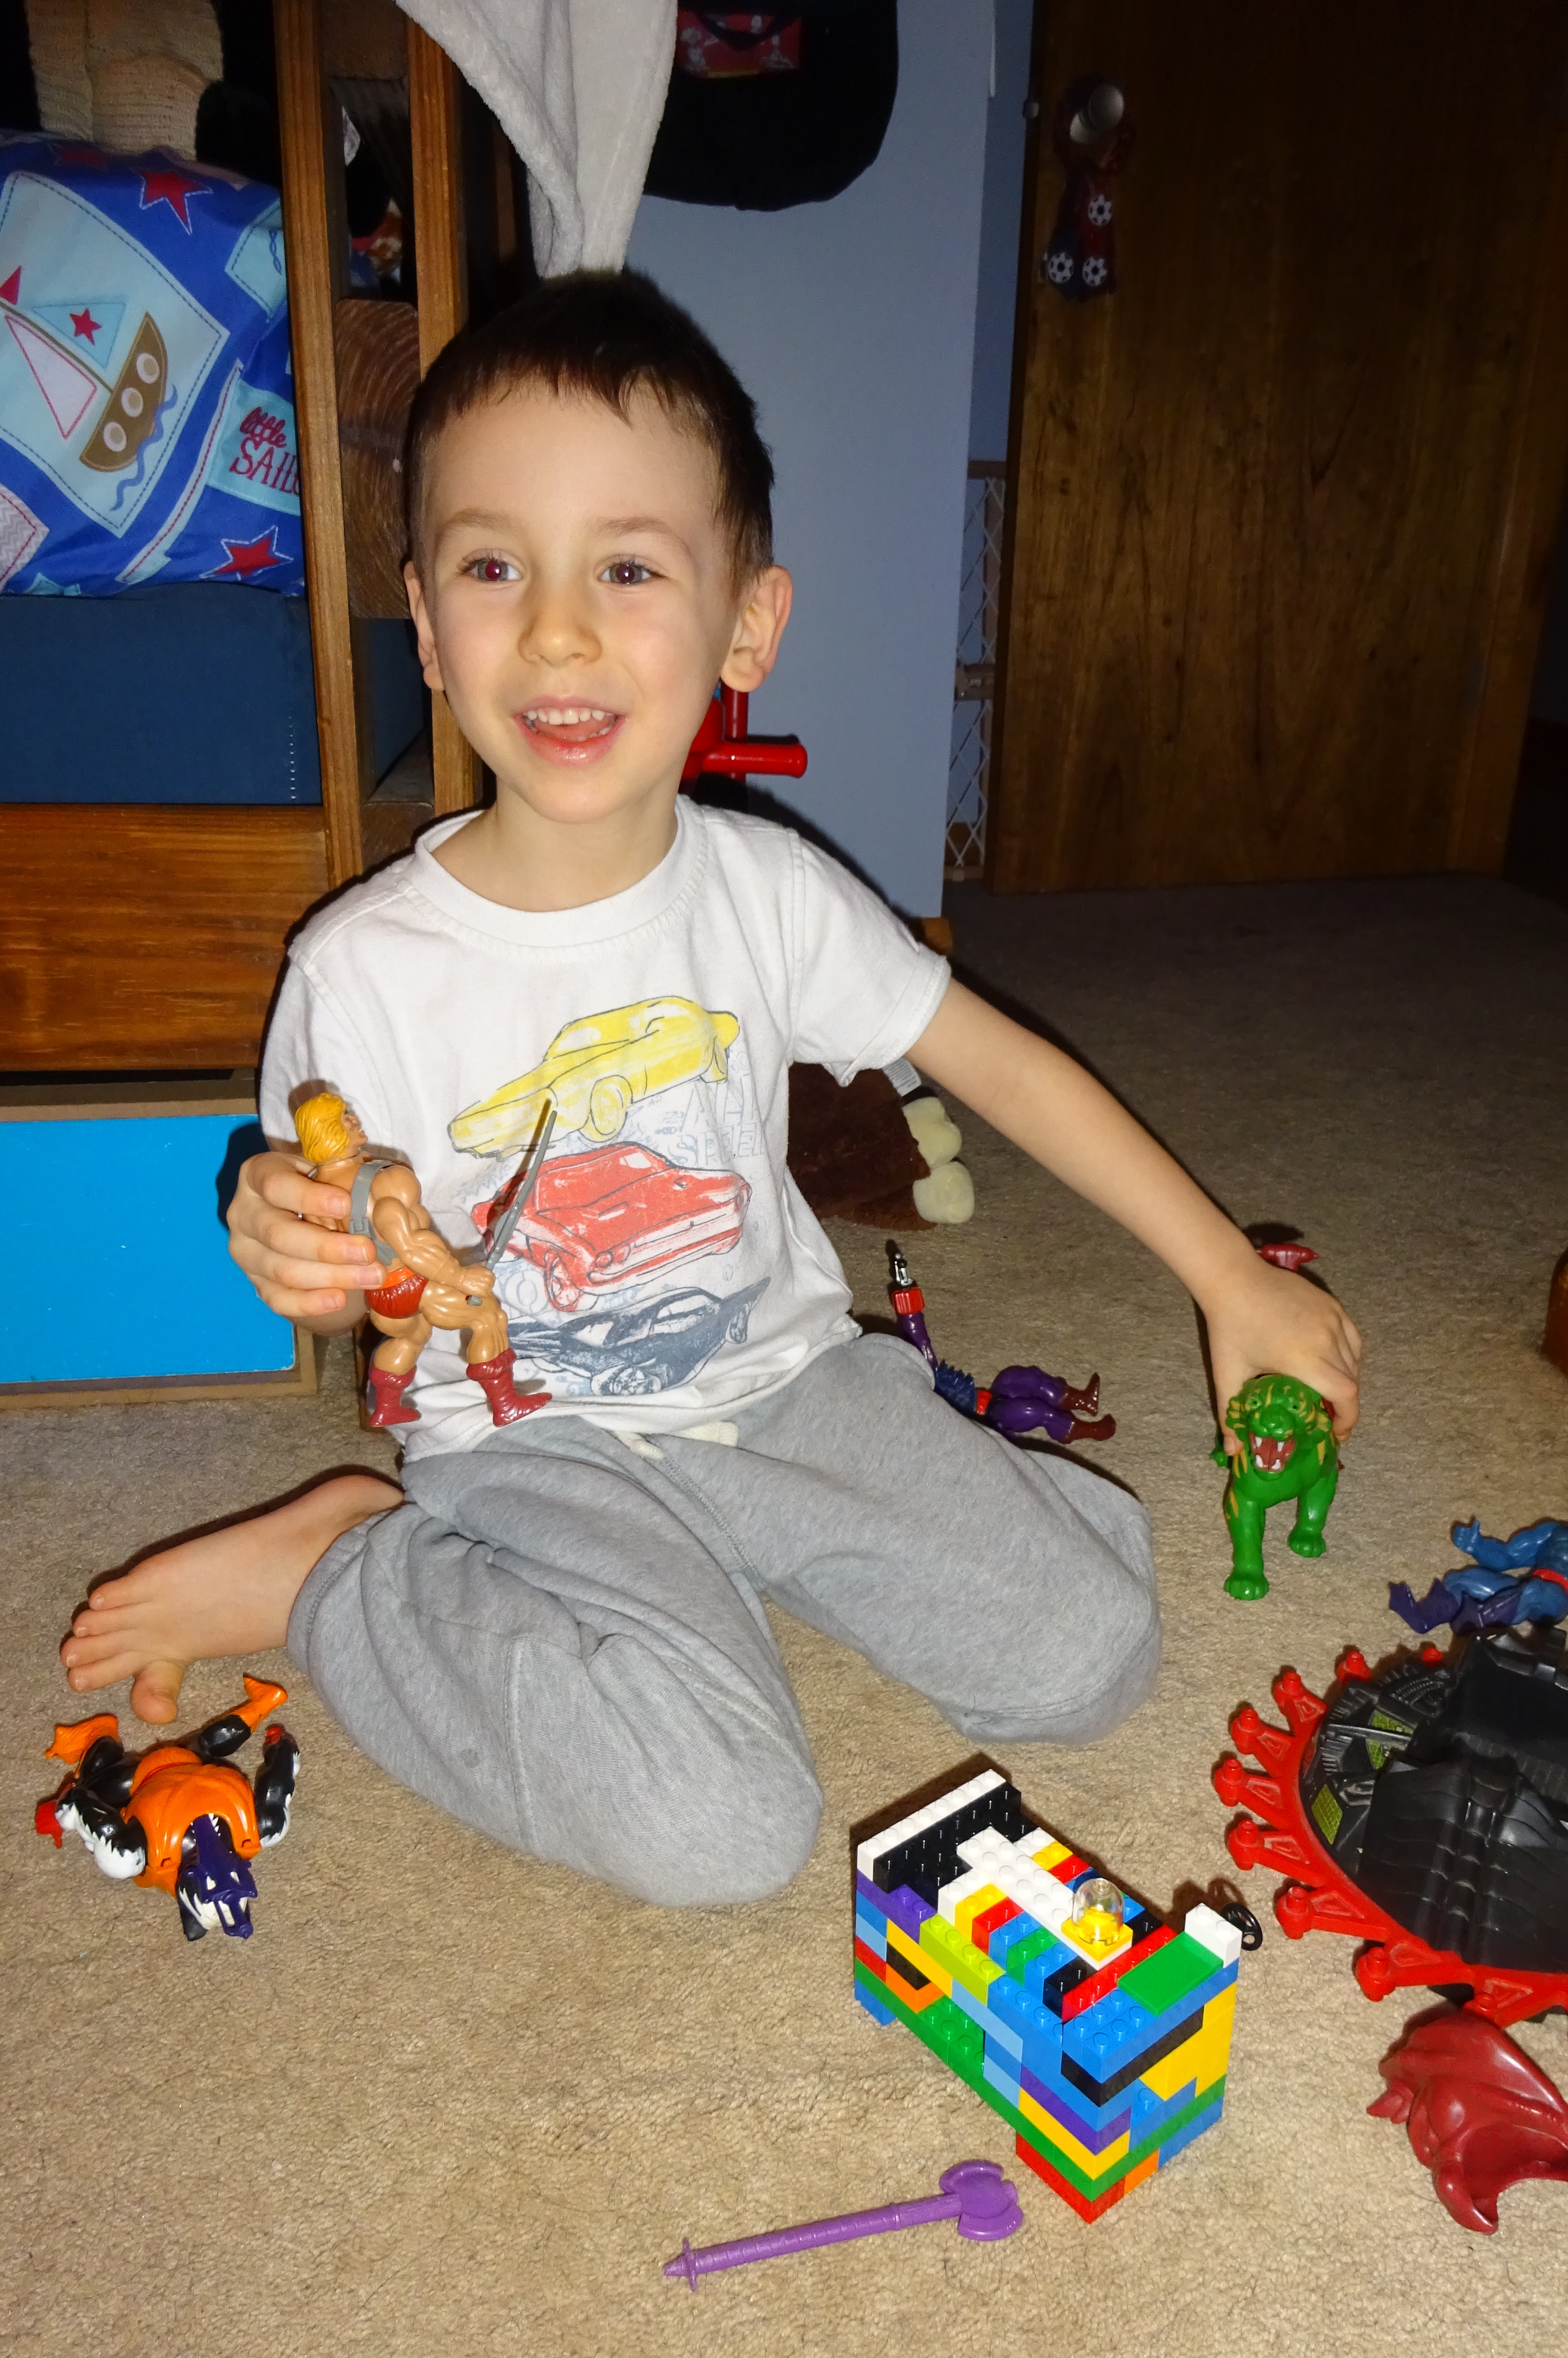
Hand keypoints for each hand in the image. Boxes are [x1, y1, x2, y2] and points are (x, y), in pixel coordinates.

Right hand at [227, 1150, 380, 1325]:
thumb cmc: (321, 1186)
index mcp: (257, 1174)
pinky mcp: (255, 1281)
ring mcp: (245, 1251)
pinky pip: (277, 1298)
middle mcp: (243, 1213)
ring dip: (329, 1276)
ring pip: (281, 1270)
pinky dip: (308, 1303)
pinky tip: (340, 1299)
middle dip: (326, 1247)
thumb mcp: (328, 1168)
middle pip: (277, 1234)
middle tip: (368, 1252)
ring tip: (371, 1276)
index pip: (275, 1184)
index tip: (347, 1205)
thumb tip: (383, 1187)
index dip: (309, 1197)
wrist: (300, 1214)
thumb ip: (344, 1171)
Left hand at [1204, 1255, 1361, 1448]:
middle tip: (1328, 1418)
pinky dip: (1349, 1357)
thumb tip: (1235, 1452)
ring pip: (1355, 1361)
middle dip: (1345, 1405)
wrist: (1233, 1278)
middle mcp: (1327, 1340)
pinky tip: (1334, 1365)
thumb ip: (1231, 1417)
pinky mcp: (1333, 1305)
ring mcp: (1333, 1320)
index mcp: (1306, 1360)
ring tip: (1329, 1394)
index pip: (1346, 1397)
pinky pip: (1353, 1339)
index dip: (1348, 1420)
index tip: (1336, 1433)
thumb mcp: (1227, 1375)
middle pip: (1352, 1382)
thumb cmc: (1230, 1328)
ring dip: (1347, 1381)